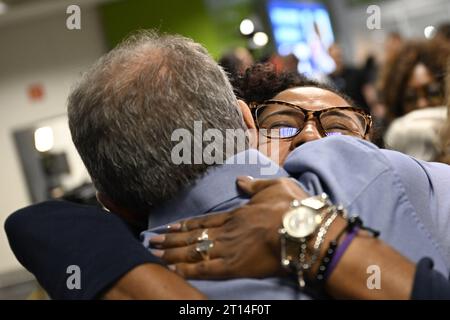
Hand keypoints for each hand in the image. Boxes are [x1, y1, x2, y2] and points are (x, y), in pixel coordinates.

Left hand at [149, 176, 307, 278]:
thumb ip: (254, 185)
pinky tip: (172, 270)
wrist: (301, 229)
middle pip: (192, 236)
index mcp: (235, 215)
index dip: (184, 225)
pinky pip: (205, 269)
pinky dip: (187, 270)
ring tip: (154, 254)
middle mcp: (226, 231)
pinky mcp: (233, 266)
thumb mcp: (274, 187)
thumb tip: (240, 180)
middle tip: (150, 241)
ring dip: (172, 253)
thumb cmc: (291, 207)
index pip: (203, 221)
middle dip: (170, 240)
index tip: (168, 227)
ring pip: (193, 251)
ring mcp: (228, 249)